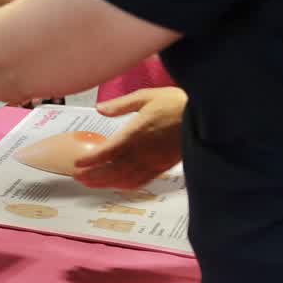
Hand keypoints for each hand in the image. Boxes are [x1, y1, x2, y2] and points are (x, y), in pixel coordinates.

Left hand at [72, 87, 186, 189]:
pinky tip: (117, 185)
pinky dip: (126, 185)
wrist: (205, 118)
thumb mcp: (146, 96)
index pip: (108, 151)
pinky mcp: (163, 167)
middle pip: (113, 169)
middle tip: (77, 177)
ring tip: (90, 183)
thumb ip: (121, 104)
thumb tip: (100, 109)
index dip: (91, 159)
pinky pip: (142, 181)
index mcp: (136, 133)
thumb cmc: (175, 103)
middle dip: (93, 175)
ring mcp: (153, 162)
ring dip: (106, 182)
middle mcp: (143, 152)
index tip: (77, 163)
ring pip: (125, 178)